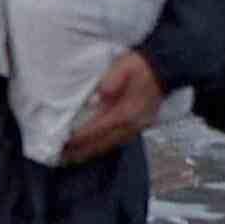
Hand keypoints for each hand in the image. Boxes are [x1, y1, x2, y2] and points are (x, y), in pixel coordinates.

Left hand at [59, 49, 165, 163]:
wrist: (163, 69)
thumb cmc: (140, 67)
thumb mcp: (123, 66)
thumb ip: (111, 80)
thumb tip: (97, 97)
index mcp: (125, 112)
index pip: (96, 129)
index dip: (78, 138)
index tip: (62, 142)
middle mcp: (130, 126)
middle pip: (101, 144)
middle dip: (80, 151)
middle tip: (61, 157)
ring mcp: (135, 129)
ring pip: (109, 146)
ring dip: (90, 153)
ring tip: (72, 157)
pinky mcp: (137, 128)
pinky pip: (116, 143)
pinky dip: (102, 148)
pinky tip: (92, 149)